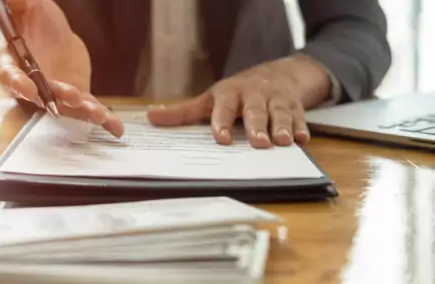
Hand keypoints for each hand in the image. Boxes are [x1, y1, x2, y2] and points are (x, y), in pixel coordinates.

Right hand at [0, 0, 123, 136]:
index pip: (10, 75)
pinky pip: (87, 108)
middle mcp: (31, 83)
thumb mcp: (25, 5)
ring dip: (82, 110)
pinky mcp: (74, 95)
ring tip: (99, 114)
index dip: (18, 84)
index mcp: (11, 61)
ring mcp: (54, 92)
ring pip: (67, 105)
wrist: (51, 32)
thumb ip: (17, 2)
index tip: (29, 89)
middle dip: (57, 98)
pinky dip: (103, 118)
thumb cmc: (31, 18)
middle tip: (71, 96)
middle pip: (42, 95)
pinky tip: (116, 128)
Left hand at [147, 54, 331, 147]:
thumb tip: (151, 118)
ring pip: (280, 113)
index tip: (220, 139)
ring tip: (284, 142)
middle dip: (257, 126)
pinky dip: (302, 127)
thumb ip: (184, 112)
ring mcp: (276, 99)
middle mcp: (253, 95)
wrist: (276, 73)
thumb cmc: (236, 92)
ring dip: (283, 127)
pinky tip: (303, 140)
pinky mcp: (295, 105)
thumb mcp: (210, 98)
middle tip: (258, 143)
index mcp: (230, 94)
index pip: (224, 108)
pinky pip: (300, 116)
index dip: (222, 123)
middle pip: (256, 111)